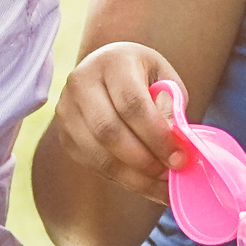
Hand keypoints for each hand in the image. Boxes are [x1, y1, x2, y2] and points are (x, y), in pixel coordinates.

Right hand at [50, 41, 192, 209]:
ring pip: (99, 154)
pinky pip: (93, 164)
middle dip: (144, 160)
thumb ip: (171, 107)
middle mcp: (81, 83)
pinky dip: (121, 178)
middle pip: (109, 131)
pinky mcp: (64, 135)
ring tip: (160, 184)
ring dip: (134, 176)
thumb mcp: (164, 79)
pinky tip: (143, 182)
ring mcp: (67, 110)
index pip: (132, 104)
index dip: (157, 136)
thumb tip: (175, 143)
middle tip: (171, 174)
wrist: (106, 70)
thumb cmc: (142, 76)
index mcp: (112, 62)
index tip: (180, 157)